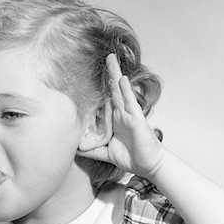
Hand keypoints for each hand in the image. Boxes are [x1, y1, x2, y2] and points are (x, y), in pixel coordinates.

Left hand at [77, 54, 166, 177]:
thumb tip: (74, 148)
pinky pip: (130, 102)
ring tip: (111, 59)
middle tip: (104, 57)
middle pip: (113, 90)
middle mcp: (121, 114)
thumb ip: (91, 150)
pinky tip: (121, 79)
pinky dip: (126, 90)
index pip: (104, 100)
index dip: (99, 87)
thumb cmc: (132, 158)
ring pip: (120, 91)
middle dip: (108, 73)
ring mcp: (129, 114)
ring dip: (115, 74)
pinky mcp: (136, 119)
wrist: (150, 166)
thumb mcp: (105, 153)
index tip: (91, 75)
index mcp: (114, 120)